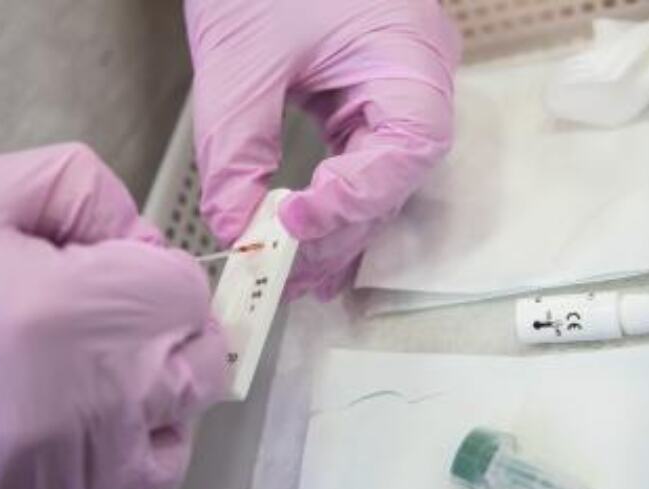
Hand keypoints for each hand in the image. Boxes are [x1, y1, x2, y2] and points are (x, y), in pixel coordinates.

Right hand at [0, 143, 227, 488]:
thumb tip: (136, 228)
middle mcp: (108, 401)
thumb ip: (76, 188)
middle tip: (103, 318)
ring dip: (155, 396)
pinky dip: (124, 454)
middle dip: (168, 331)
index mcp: (86, 312)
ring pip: (179, 428)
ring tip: (85, 376)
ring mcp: (91, 475)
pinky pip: (136, 486)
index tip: (113, 270)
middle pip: (201, 360)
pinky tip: (70, 428)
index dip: (152, 272)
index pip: (188, 291)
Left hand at [185, 0, 459, 298]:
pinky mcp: (363, 96)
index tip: (292, 223)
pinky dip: (331, 200)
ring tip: (294, 272)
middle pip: (394, 178)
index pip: (406, 150)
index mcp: (409, 55)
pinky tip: (304, 234)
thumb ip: (234, 148)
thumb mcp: (240, 56)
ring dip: (337, 227)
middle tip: (287, 273)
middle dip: (340, 230)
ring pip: (378, 179)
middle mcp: (414, 80)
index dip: (354, 198)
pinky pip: (359, 160)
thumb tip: (234, 225)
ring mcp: (393, 90)